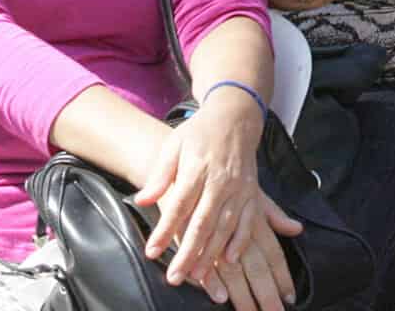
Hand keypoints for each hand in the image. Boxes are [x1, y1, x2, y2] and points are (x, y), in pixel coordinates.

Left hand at [135, 95, 301, 307]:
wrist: (235, 117)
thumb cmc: (199, 132)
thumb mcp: (174, 145)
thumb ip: (160, 175)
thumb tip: (142, 200)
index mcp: (197, 167)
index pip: (179, 204)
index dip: (165, 229)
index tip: (152, 251)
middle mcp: (220, 180)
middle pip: (203, 221)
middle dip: (188, 252)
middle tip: (174, 276)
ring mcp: (239, 188)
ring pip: (225, 226)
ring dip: (211, 253)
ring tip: (197, 275)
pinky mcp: (252, 193)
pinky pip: (248, 221)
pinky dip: (240, 242)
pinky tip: (230, 259)